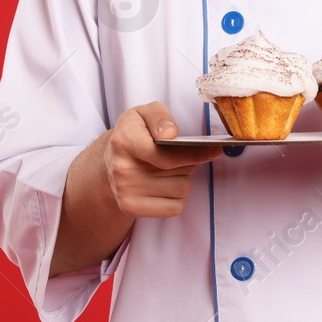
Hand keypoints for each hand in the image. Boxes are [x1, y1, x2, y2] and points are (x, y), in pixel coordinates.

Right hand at [102, 102, 222, 218]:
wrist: (109, 162)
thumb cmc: (134, 134)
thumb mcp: (143, 113)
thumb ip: (159, 116)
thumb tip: (171, 132)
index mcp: (124, 141)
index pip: (165, 155)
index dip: (193, 153)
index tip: (213, 150)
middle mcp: (122, 168)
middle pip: (179, 171)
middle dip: (189, 161)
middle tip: (182, 155)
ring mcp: (125, 191)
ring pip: (181, 189)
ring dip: (184, 178)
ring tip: (172, 169)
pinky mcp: (130, 208)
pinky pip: (174, 208)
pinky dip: (178, 197)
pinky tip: (168, 185)